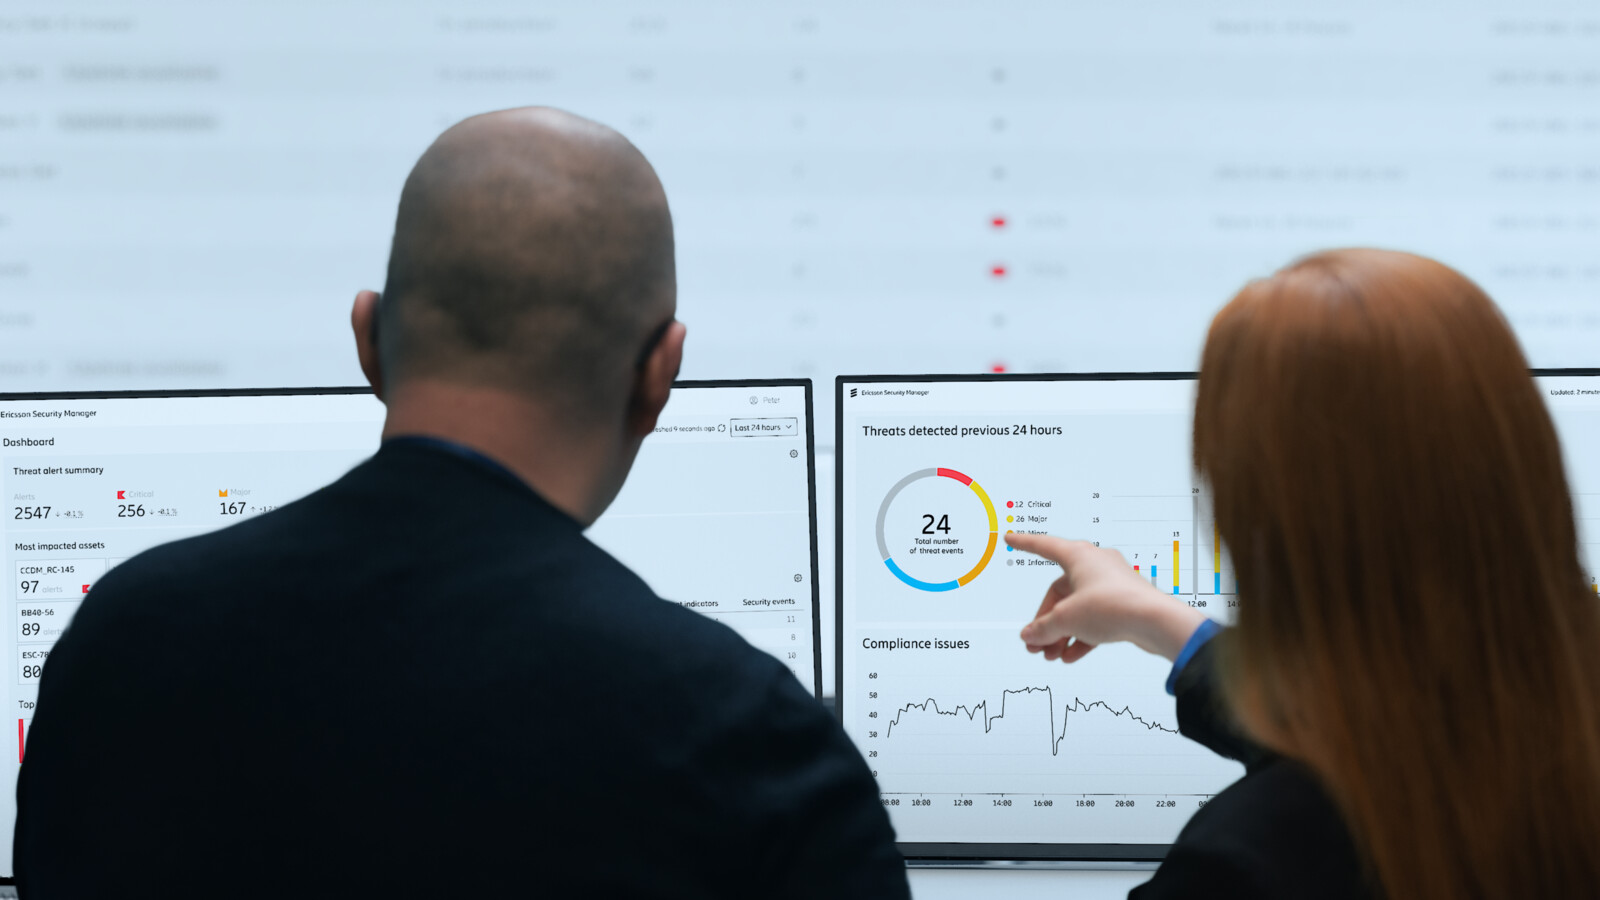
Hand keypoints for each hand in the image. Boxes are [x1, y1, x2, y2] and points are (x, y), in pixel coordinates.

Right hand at [1006, 533, 1207, 663]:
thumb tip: (1029, 635)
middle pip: (1060, 593)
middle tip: (1035, 643)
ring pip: (1077, 609)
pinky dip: (1081, 636)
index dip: (1025, 543)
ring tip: (1051, 654)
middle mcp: (1096, 566)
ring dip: (1062, 633)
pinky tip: (1070, 656)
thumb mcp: (1067, 619)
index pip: (1044, 546)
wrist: (1155, 622)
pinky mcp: (1122, 604)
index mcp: (1079, 556)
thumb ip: (1043, 627)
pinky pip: (1095, 619)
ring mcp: (1111, 585)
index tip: (1010, 538)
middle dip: (1046, 621)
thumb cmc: (1113, 606)